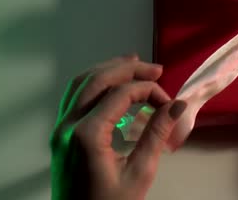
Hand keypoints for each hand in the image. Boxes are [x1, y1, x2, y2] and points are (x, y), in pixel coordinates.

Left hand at [50, 55, 186, 199]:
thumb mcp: (139, 174)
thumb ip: (156, 135)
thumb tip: (177, 106)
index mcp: (87, 135)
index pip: (121, 94)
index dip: (149, 91)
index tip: (168, 104)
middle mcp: (67, 126)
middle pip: (97, 80)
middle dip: (129, 70)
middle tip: (156, 70)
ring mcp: (59, 129)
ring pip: (80, 83)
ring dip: (108, 70)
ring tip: (133, 63)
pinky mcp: (59, 135)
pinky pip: (74, 97)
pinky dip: (93, 83)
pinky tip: (111, 84)